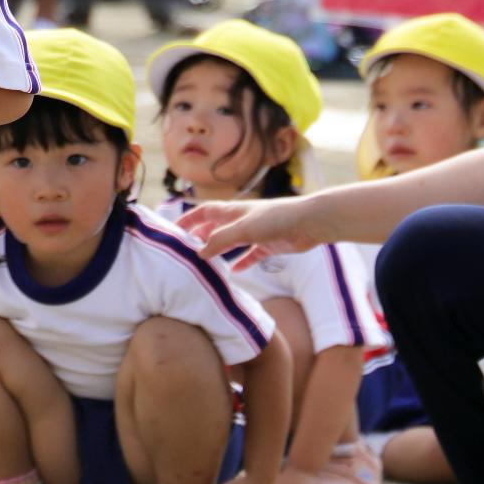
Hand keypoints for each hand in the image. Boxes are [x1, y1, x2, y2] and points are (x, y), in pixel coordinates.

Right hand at [177, 196, 323, 268]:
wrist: (309, 222)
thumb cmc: (276, 219)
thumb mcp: (243, 229)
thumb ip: (220, 240)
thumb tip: (199, 253)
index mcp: (233, 211)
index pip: (204, 212)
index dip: (189, 219)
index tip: (174, 230)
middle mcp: (242, 220)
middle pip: (216, 227)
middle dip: (201, 236)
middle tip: (187, 249)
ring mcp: (256, 232)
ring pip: (231, 241)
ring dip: (219, 250)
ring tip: (206, 261)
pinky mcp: (269, 244)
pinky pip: (251, 254)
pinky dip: (242, 262)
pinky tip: (235, 272)